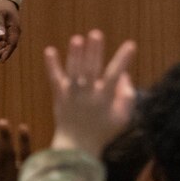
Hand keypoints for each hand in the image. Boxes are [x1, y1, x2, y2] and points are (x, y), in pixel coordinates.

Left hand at [0, 0, 21, 62]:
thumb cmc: (1, 5)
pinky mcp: (4, 32)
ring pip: (3, 46)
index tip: (2, 61)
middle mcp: (14, 32)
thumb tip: (0, 37)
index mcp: (15, 29)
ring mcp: (9, 32)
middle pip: (7, 47)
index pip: (12, 43)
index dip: (7, 53)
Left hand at [45, 30, 136, 155]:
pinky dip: (51, 65)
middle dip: (94, 51)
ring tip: (77, 39)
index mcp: (105, 98)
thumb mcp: (123, 118)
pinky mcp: (59, 96)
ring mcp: (72, 95)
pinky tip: (49, 50)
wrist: (77, 147)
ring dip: (75, 55)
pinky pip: (54, 79)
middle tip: (96, 34)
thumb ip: (127, 97)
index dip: (123, 60)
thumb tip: (124, 75)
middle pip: (91, 70)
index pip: (115, 75)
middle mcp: (88, 94)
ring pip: (73, 72)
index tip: (130, 44)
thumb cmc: (103, 131)